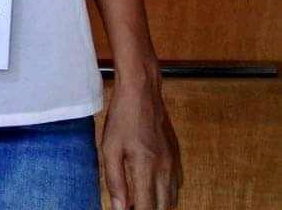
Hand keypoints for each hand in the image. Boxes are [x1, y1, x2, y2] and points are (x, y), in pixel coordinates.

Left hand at [101, 76, 182, 209]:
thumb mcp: (109, 148)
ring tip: (141, 200)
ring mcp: (174, 161)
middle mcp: (165, 168)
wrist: (141, 90)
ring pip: (173, 199)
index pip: (147, 209)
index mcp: (146, 167)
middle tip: (132, 206)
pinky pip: (178, 184)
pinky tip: (153, 186)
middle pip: (164, 208)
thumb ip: (115, 181)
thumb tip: (120, 208)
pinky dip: (167, 193)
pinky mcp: (177, 154)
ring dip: (159, 205)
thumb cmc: (122, 116)